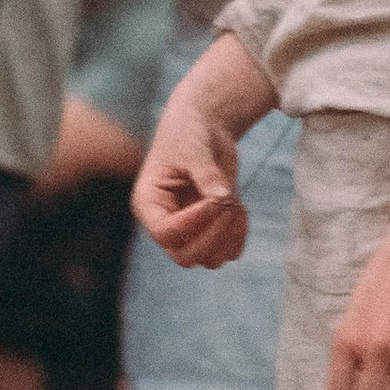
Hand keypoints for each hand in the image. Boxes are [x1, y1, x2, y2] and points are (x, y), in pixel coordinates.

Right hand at [133, 101, 248, 267]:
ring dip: (227, 237)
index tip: (215, 198)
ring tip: (235, 204)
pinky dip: (238, 238)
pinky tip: (241, 209)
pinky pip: (226, 253)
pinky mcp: (210, 230)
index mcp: (149, 204)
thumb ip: (206, 173)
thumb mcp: (194, 147)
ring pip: (207, 260)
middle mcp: (165, 223)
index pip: (165, 232)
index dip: (192, 222)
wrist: (203, 128)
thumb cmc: (189, 133)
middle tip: (229, 203)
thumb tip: (222, 196)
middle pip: (185, 256)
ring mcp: (188, 230)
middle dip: (212, 235)